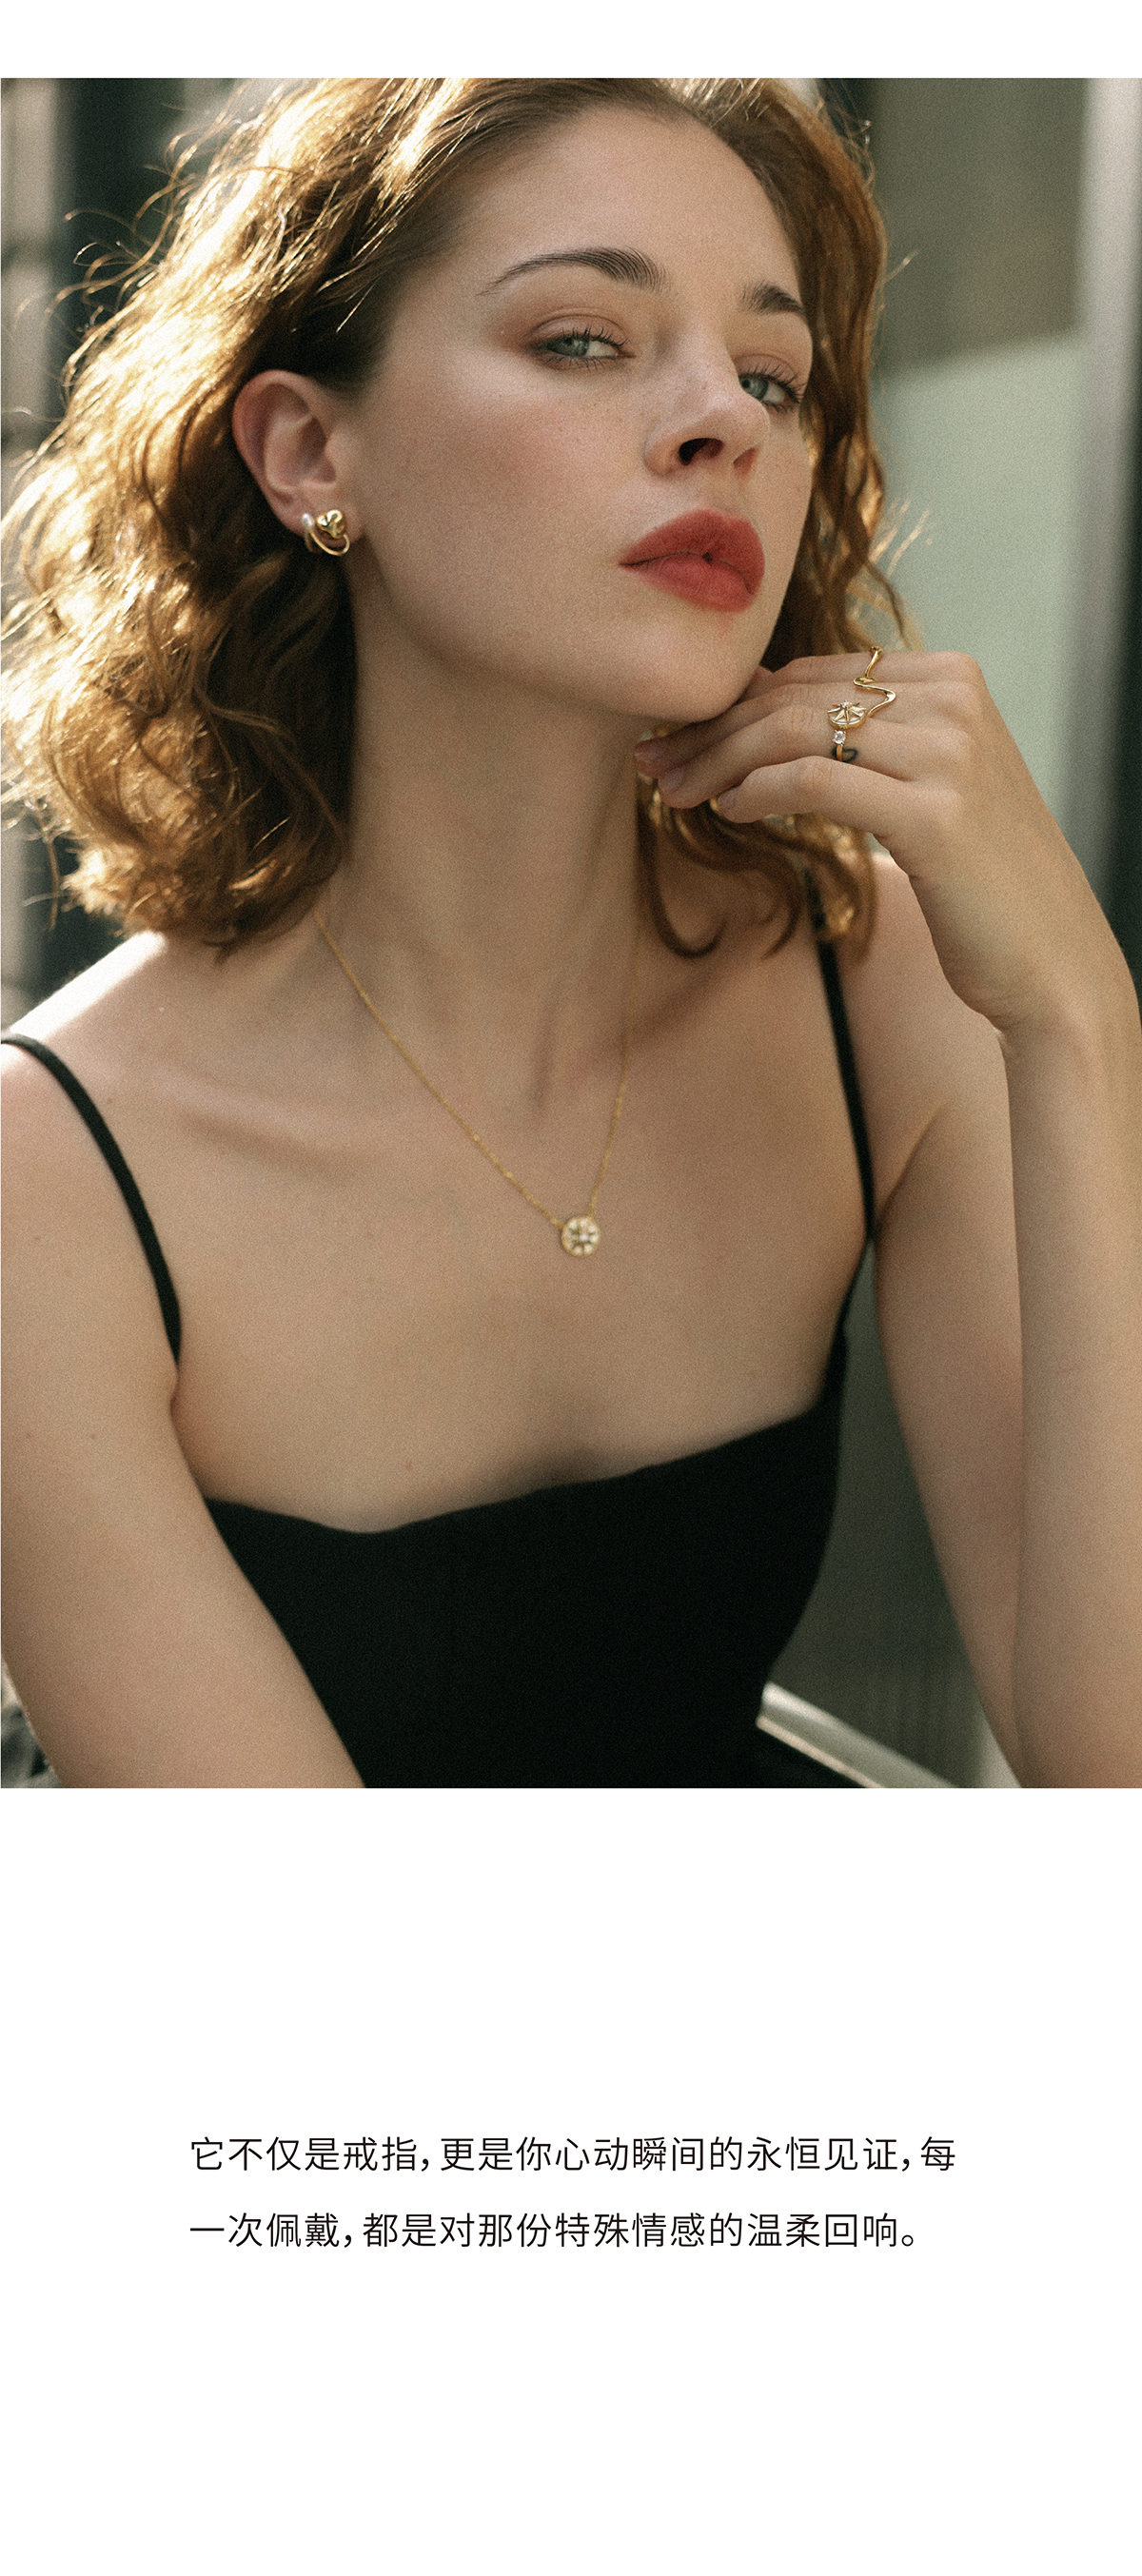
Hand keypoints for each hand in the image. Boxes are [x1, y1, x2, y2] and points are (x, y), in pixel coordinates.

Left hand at [634, 652, 1121, 1038]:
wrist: (1052, 960)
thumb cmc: (978, 881)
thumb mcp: (923, 786)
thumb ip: (857, 736)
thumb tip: (756, 693)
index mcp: (952, 677)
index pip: (815, 674)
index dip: (734, 703)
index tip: (675, 738)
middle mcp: (955, 700)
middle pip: (799, 696)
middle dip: (712, 729)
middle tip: (651, 764)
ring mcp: (950, 753)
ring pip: (798, 732)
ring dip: (720, 761)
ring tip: (673, 793)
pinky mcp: (936, 815)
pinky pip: (818, 782)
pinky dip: (760, 790)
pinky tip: (728, 812)